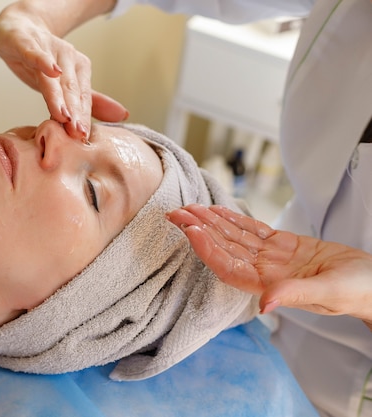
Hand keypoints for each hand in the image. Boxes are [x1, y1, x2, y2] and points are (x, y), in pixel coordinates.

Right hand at [0, 2, 128, 139]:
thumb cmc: (41, 62)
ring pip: (53, 77)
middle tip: (79, 133)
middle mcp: (67, 59)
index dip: (83, 118)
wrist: (18, 28)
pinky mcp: (26, 42)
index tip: (84, 138)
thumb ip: (90, 101)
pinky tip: (52, 70)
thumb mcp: (63, 85)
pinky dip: (43, 61)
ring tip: (64, 115)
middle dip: (75, 112)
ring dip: (59, 96)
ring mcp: (47, 50)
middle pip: (71, 90)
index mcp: (79, 70)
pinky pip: (34, 53)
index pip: (82, 99)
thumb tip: (122, 115)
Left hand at [166, 204, 371, 328]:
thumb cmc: (356, 292)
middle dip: (198, 230)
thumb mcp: (328, 292)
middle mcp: (265, 271)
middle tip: (174, 212)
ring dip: (211, 221)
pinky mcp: (284, 244)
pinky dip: (234, 218)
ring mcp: (272, 257)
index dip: (207, 249)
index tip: (190, 229)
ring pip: (234, 236)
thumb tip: (265, 304)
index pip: (228, 266)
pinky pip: (253, 229)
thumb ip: (296, 294)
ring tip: (189, 206)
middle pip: (224, 248)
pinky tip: (217, 210)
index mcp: (270, 285)